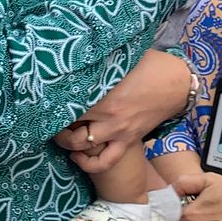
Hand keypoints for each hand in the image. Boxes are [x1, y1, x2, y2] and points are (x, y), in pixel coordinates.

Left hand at [54, 52, 193, 169]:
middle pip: (70, 126)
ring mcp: (117, 131)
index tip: (44, 100)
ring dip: (67, 144)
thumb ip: (101, 63)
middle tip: (49, 119)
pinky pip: (105, 161)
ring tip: (61, 138)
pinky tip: (79, 157)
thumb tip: (80, 55)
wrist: (177, 83)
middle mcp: (107, 115)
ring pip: (83, 146)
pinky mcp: (127, 140)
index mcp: (103, 93)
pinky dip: (89, 164)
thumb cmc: (150, 65)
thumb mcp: (122, 59)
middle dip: (56, 125)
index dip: (52, 104)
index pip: (68, 103)